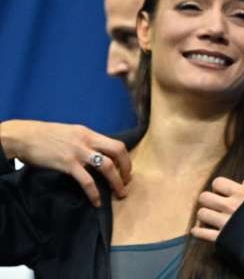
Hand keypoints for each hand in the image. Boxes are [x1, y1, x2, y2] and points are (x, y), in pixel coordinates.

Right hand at [0, 120, 130, 206]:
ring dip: (116, 181)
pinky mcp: (67, 164)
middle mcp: (88, 141)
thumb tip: (96, 154)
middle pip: (118, 151)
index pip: (116, 144)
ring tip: (120, 193)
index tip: (126, 170)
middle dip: (126, 168)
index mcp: (89, 133)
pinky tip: (97, 201)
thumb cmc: (46, 136)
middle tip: (127, 182)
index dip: (125, 158)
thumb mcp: (71, 133)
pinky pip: (86, 180)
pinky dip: (94, 192)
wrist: (25, 137)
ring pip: (107, 166)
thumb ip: (85, 142)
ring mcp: (79, 152)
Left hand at [191, 177, 243, 242]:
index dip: (217, 188)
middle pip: (204, 197)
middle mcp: (230, 206)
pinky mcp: (221, 237)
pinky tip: (197, 230)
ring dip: (202, 217)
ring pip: (201, 214)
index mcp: (240, 194)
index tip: (221, 193)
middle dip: (206, 201)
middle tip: (212, 206)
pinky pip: (202, 233)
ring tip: (207, 219)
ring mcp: (225, 222)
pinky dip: (197, 232)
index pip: (218, 182)